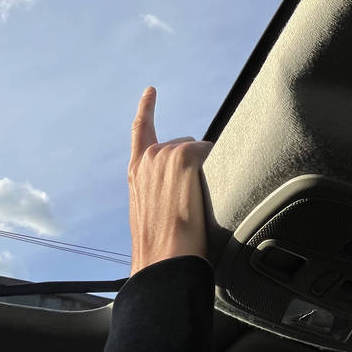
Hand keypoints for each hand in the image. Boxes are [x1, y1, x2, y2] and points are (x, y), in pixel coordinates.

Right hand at [127, 86, 212, 276]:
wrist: (163, 260)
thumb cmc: (160, 246)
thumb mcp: (151, 212)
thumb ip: (159, 190)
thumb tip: (176, 190)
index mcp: (136, 171)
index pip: (141, 130)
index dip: (147, 108)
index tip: (151, 91)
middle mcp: (148, 158)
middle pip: (184, 144)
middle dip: (193, 163)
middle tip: (191, 198)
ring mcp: (165, 155)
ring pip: (199, 150)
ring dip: (203, 169)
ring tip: (195, 203)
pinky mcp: (184, 157)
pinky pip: (211, 153)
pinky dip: (216, 167)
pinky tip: (205, 190)